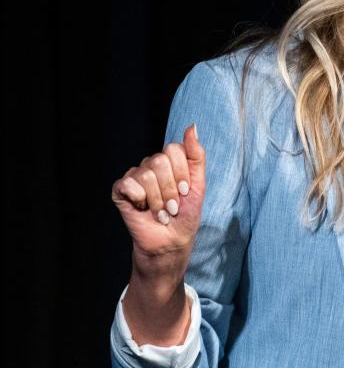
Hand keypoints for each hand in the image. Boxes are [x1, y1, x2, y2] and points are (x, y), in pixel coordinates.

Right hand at [111, 124, 205, 280]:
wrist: (171, 241)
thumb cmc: (186, 214)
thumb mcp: (198, 183)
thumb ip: (196, 154)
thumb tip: (192, 126)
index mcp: (170, 162)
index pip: (174, 149)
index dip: (182, 174)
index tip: (186, 192)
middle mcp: (151, 166)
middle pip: (160, 161)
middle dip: (171, 189)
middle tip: (173, 206)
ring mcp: (135, 177)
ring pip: (146, 174)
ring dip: (158, 199)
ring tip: (161, 212)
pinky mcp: (121, 190)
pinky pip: (128, 183)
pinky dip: (140, 199)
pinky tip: (143, 208)